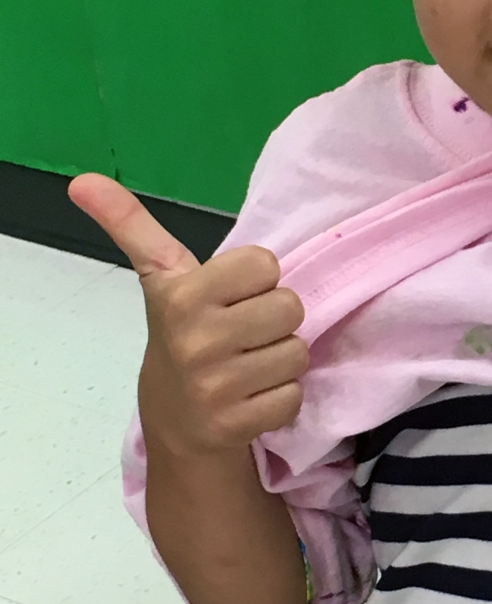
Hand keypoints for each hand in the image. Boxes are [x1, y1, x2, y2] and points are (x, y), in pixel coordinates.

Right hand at [68, 173, 308, 456]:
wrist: (175, 422)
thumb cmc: (182, 334)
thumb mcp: (159, 278)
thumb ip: (132, 225)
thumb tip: (83, 180)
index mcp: (182, 295)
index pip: (266, 264)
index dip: (258, 280)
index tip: (233, 296)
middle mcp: (197, 339)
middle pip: (290, 306)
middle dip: (274, 320)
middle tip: (244, 334)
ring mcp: (216, 386)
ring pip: (297, 352)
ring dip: (281, 360)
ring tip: (248, 365)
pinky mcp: (237, 423)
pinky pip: (293, 396)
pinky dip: (281, 397)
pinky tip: (252, 396)